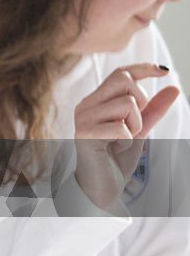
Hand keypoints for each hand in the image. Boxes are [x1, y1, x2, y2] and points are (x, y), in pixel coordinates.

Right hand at [74, 64, 178, 209]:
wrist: (102, 187)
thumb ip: (153, 109)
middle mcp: (86, 106)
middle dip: (141, 101)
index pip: (120, 73)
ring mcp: (83, 119)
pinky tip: (117, 148)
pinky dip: (127, 139)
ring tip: (124, 139)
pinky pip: (122, 127)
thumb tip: (173, 87)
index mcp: (96, 101)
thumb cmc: (116, 158)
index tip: (164, 71)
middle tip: (135, 124)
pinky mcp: (85, 135)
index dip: (143, 68)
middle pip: (123, 81)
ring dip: (135, 124)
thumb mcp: (140, 129)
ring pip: (126, 103)